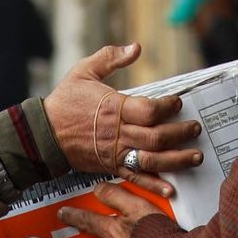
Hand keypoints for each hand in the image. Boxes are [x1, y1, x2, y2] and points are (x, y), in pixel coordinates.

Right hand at [43, 44, 202, 194]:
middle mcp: (117, 133)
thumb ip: (110, 57)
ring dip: (176, 160)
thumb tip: (135, 48)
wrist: (42, 135)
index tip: (178, 103)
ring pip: (151, 160)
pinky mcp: (110, 167)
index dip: (169, 107)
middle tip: (195, 128)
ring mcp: (114, 153)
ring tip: (194, 157)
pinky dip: (153, 185)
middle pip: (156, 137)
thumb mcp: (84, 70)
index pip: (150, 110)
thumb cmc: (63, 102)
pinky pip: (135, 178)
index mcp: (114, 108)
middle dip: (180, 133)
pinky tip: (170, 190)